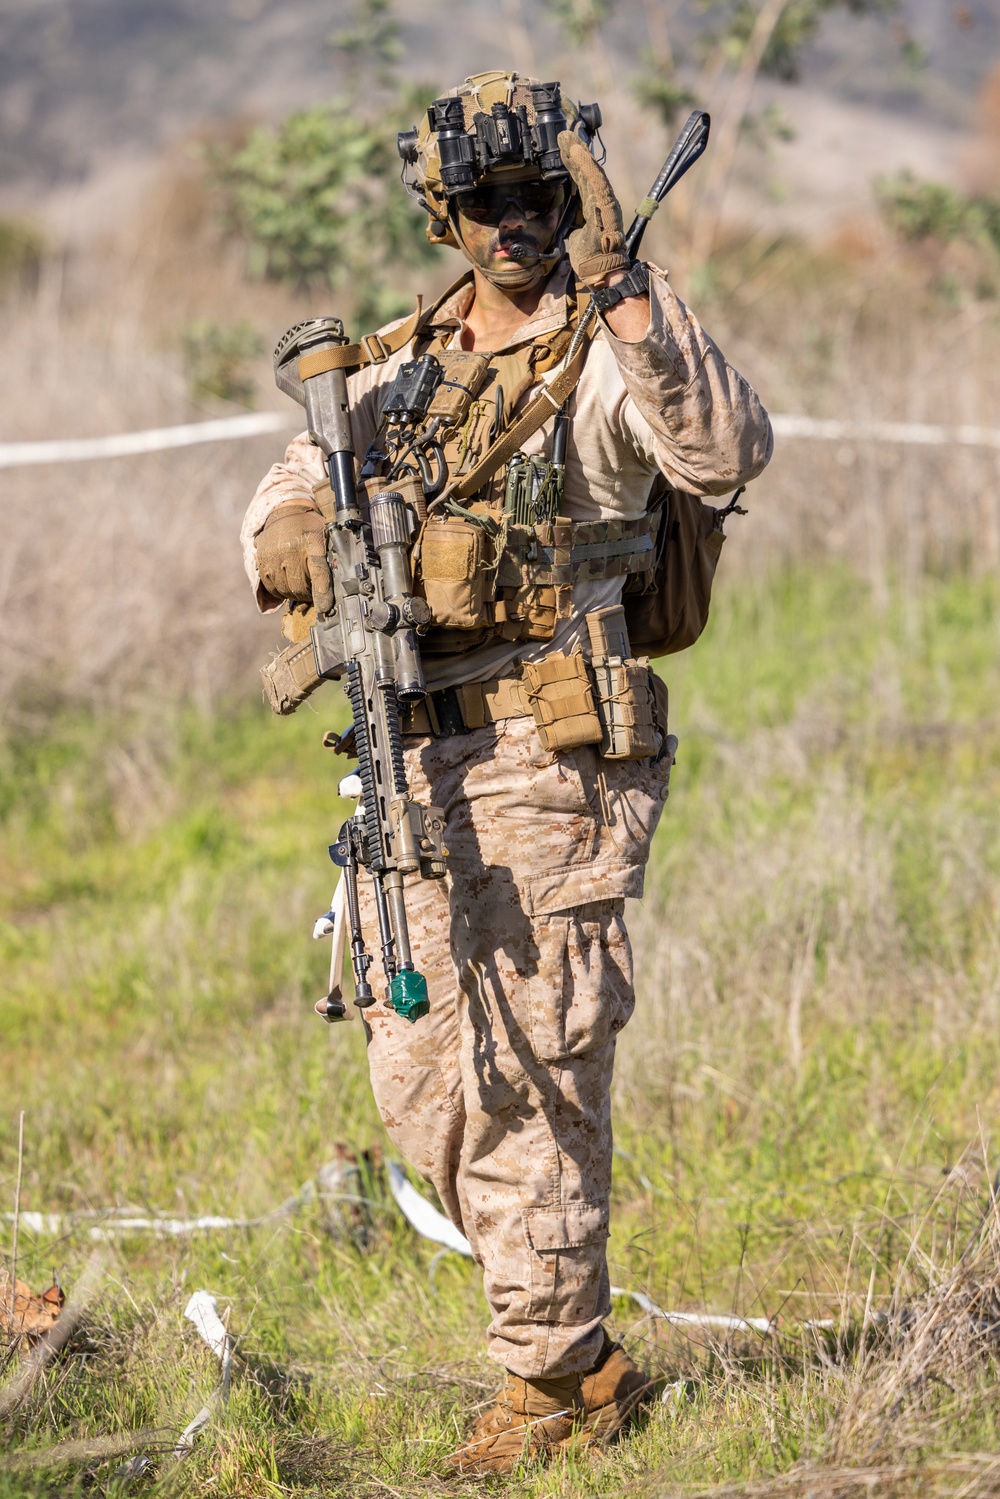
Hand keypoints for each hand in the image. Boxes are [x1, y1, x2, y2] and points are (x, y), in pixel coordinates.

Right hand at [254, 501, 333, 613]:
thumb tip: (340, 586)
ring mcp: (274, 556)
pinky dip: (282, 591)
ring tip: (301, 584)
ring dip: (295, 593)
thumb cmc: (310, 527)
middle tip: (314, 592)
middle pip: (301, 586)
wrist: (285, 511)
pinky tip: (288, 583)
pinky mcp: (262, 562)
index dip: (321, 593)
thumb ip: (330, 558)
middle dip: (309, 594)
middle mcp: (290, 549)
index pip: (318, 571)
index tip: (325, 608)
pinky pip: (273, 588)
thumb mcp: (326, 535)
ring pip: (286, 590)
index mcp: (313, 541)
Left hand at [558, 130, 630, 284]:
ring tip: (569, 139)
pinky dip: (587, 166)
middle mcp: (601, 201)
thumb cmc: (591, 259)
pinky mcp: (605, 207)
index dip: (573, 163)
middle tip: (563, 135)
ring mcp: (604, 203)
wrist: (602, 274)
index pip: (581, 180)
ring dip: (580, 154)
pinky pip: (595, 183)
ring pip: (592, 173)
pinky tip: (578, 153)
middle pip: (586, 172)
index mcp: (593, 206)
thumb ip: (573, 224)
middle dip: (574, 152)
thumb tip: (567, 223)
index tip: (562, 147)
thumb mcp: (575, 236)